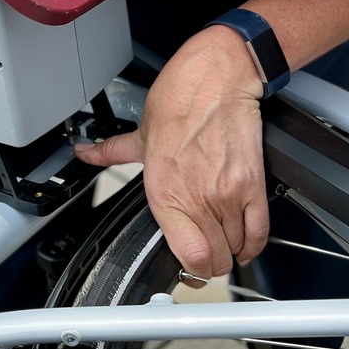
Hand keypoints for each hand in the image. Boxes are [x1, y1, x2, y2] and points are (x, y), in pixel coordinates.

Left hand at [74, 26, 269, 280]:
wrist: (217, 77)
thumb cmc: (180, 99)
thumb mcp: (140, 132)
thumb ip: (112, 152)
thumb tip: (88, 152)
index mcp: (165, 192)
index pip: (189, 258)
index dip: (191, 271)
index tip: (189, 267)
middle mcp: (197, 198)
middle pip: (215, 261)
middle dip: (211, 265)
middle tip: (207, 255)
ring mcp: (228, 194)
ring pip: (237, 249)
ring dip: (231, 252)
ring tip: (224, 243)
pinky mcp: (253, 184)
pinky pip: (260, 231)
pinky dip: (253, 242)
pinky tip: (245, 239)